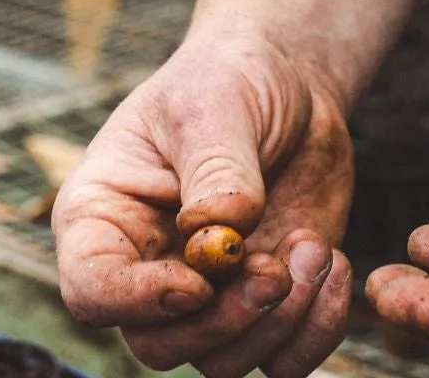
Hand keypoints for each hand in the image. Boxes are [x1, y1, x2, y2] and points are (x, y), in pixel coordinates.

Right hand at [52, 34, 356, 377]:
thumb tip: (219, 237)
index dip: (138, 301)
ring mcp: (207, 294)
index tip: (199, 280)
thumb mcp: (212, 105)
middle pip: (160, 344)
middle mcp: (147, 269)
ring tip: (314, 248)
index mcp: (105, 217)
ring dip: (277, 322)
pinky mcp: (263, 303)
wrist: (287, 80)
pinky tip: (336, 265)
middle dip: (224, 320)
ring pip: (222, 362)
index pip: (92, 290)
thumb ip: (214, 169)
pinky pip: (282, 358)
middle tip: (275, 270)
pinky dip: (315, 330)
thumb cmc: (229, 78)